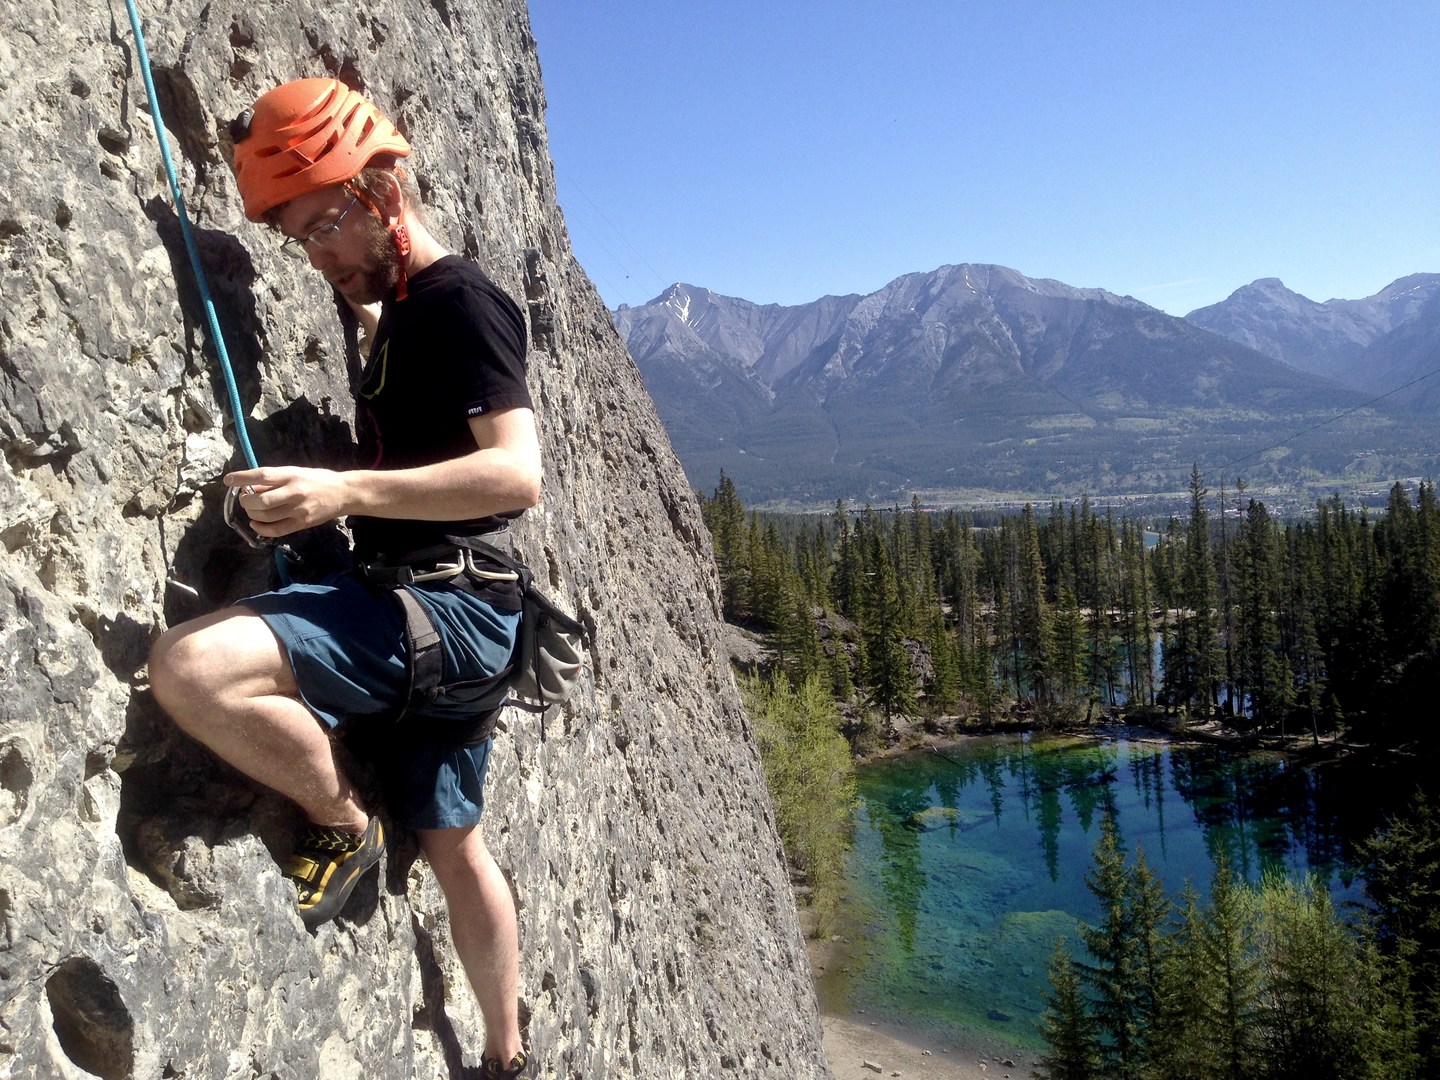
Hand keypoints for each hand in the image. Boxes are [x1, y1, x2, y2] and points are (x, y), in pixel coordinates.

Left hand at [224, 466, 350, 538]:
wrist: (344, 493)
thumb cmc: (318, 479)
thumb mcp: (296, 472)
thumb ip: (275, 481)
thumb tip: (251, 487)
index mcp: (292, 475)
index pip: (262, 475)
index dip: (243, 478)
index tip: (228, 480)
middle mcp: (294, 492)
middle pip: (261, 500)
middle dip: (246, 500)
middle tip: (244, 498)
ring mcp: (299, 510)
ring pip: (266, 516)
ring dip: (252, 513)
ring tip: (252, 509)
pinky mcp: (302, 523)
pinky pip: (276, 530)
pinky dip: (261, 528)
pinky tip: (256, 523)